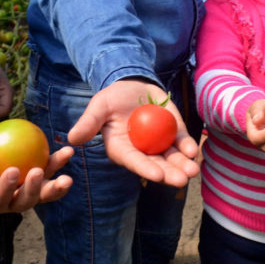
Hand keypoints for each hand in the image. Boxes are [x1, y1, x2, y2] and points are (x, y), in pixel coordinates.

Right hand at [0, 136, 73, 213]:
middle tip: (37, 171)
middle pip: (27, 201)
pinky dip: (60, 162)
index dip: (7, 188)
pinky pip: (51, 170)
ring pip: (45, 190)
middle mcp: (16, 202)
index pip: (0, 199)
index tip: (11, 170)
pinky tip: (68, 151)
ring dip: (57, 184)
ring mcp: (31, 191)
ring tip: (67, 177)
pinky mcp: (41, 178)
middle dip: (34, 190)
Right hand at [67, 79, 198, 186]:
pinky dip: (187, 145)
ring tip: (193, 169)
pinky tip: (192, 149)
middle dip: (170, 173)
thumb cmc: (111, 98)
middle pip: (157, 165)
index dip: (146, 169)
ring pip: (172, 158)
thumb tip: (72, 139)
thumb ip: (89, 123)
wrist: (131, 84)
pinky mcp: (172, 131)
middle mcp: (142, 151)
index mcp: (122, 149)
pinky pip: (181, 141)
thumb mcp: (99, 107)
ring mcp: (159, 143)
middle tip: (183, 179)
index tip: (157, 175)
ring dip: (183, 164)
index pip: (135, 162)